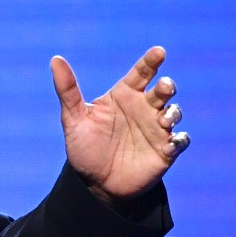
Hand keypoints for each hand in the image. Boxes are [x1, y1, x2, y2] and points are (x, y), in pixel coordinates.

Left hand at [49, 47, 188, 203]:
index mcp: (125, 95)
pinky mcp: (165, 151)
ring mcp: (157, 129)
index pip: (142, 72)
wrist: (94, 183)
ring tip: (164, 118)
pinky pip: (180, 141)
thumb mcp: (73, 119)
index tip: (158, 52)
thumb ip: (67, 89)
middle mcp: (144, 108)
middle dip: (167, 86)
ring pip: (174, 113)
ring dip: (173, 113)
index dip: (151, 61)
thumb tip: (55, 59)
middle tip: (164, 88)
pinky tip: (171, 142)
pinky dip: (179, 139)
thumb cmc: (85, 147)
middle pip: (163, 90)